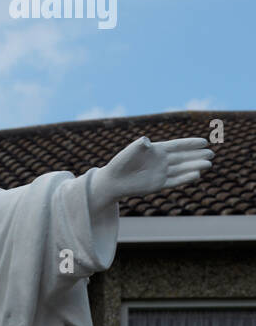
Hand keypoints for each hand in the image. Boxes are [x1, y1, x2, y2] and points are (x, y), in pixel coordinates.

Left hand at [90, 136, 213, 207]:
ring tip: (208, 164)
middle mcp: (161, 161)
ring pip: (181, 169)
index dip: (190, 144)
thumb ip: (139, 146)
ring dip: (194, 167)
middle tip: (212, 154)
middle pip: (183, 157)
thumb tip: (145, 141)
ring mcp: (160, 173)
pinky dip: (184, 179)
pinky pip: (174, 181)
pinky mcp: (158, 185)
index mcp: (156, 150)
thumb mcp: (129, 152)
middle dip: (197, 156)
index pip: (177, 146)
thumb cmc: (120, 164)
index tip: (204, 142)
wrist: (113, 181)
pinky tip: (196, 176)